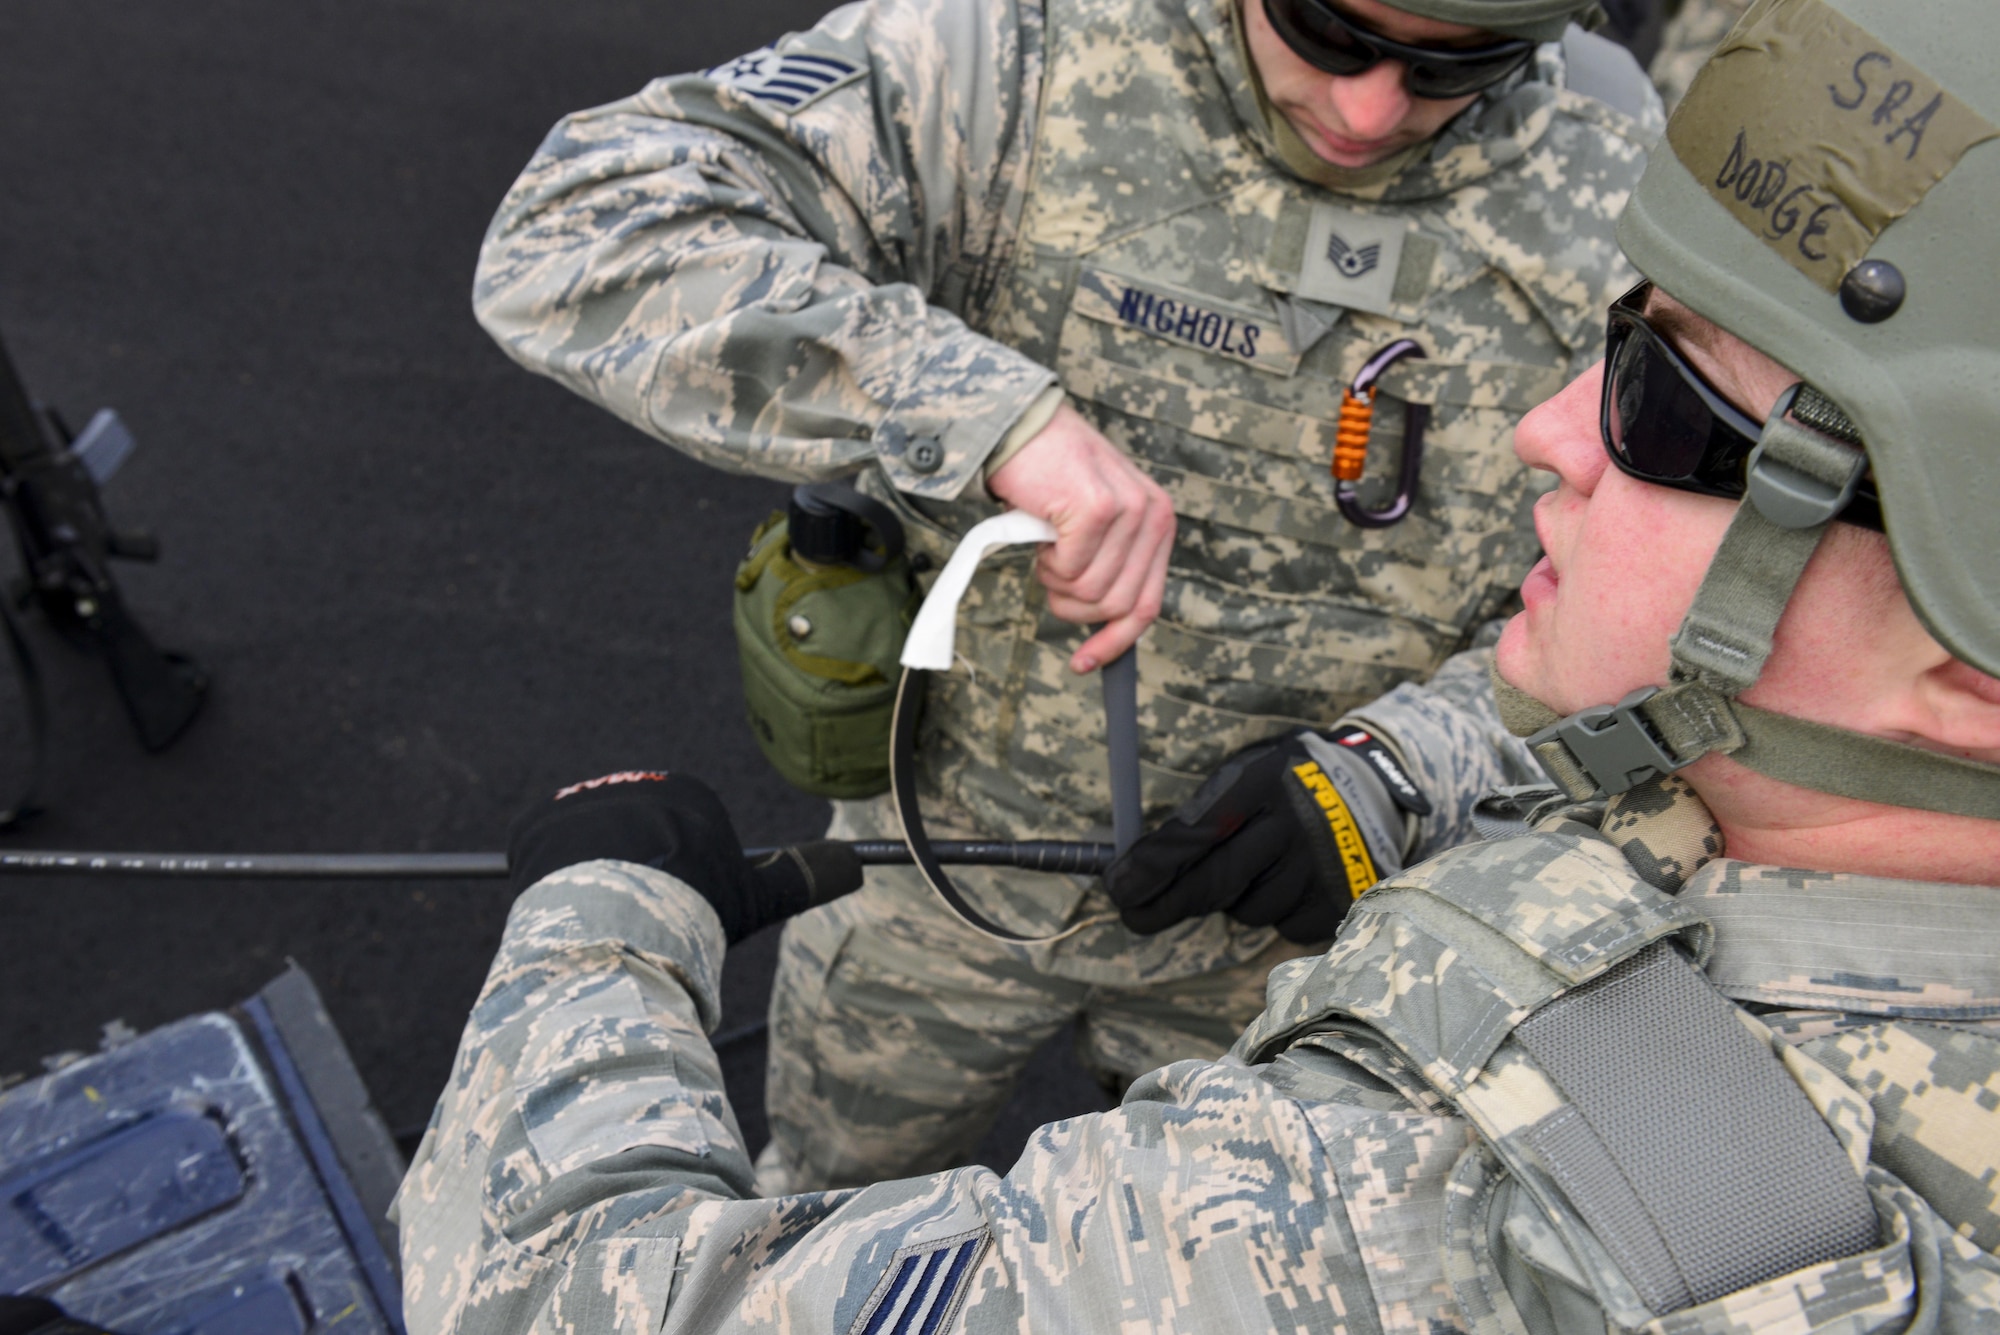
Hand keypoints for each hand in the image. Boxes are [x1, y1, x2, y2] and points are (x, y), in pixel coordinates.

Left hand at [507, 771, 860, 943]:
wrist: (620, 918)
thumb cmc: (696, 909)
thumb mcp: (757, 896)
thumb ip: (803, 877)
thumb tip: (860, 867)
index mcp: (686, 794)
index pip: (681, 842)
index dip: (680, 885)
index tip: (677, 911)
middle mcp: (633, 785)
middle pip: (633, 844)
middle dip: (634, 880)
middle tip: (638, 921)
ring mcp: (583, 800)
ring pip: (586, 853)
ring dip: (591, 883)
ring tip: (603, 919)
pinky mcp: (538, 821)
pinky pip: (543, 856)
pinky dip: (550, 883)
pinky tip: (569, 906)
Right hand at [987, 404, 1175, 672]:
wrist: (1021, 430)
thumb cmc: (1051, 480)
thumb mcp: (1098, 527)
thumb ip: (1112, 568)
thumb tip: (1106, 629)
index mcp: (1159, 524)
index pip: (1147, 605)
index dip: (1115, 643)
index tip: (1083, 664)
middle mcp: (1154, 516)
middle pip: (1116, 605)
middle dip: (1073, 606)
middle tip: (1050, 575)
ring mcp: (1129, 512)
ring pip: (1090, 592)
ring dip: (1056, 580)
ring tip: (1047, 547)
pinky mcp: (1098, 509)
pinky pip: (1069, 570)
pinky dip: (1046, 561)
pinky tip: (1042, 531)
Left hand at [1104, 727, 1428, 941]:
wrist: (1376, 790)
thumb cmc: (1288, 781)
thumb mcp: (1247, 771)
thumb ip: (1202, 813)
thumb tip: (1139, 866)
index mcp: (1264, 781)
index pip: (1196, 833)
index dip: (1151, 867)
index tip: (1118, 888)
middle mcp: (1296, 823)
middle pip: (1214, 882)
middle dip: (1164, 904)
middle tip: (1133, 913)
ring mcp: (1321, 866)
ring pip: (1244, 910)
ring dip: (1229, 900)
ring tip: (1253, 867)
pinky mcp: (1340, 900)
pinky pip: (1280, 926)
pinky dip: (1271, 911)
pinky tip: (1286, 881)